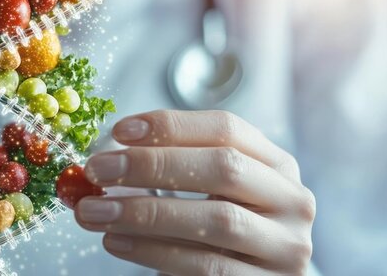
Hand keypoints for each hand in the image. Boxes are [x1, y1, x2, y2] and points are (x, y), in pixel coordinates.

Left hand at [75, 110, 315, 274]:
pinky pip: (206, 267)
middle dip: (153, 165)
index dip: (172, 126)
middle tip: (98, 170)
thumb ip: (169, 170)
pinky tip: (115, 241)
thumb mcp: (207, 194)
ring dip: (144, 213)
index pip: (227, 129)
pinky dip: (154, 252)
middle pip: (224, 168)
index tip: (119, 131)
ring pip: (216, 220)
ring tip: (94, 210)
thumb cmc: (218, 234)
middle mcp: (292, 201)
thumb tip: (103, 160)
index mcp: (276, 165)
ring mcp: (286, 248)